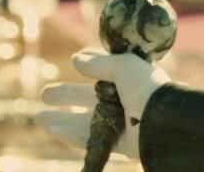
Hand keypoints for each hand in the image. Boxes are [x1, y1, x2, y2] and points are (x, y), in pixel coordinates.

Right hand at [36, 48, 170, 158]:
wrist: (164, 122)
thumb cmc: (146, 88)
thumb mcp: (124, 66)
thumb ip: (99, 63)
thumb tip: (77, 59)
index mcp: (132, 79)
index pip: (108, 70)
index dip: (91, 64)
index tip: (75, 59)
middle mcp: (126, 100)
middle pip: (89, 97)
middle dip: (67, 95)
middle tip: (45, 94)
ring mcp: (122, 123)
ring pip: (85, 122)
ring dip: (61, 120)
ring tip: (39, 118)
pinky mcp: (119, 145)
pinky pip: (91, 140)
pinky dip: (70, 135)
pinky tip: (52, 129)